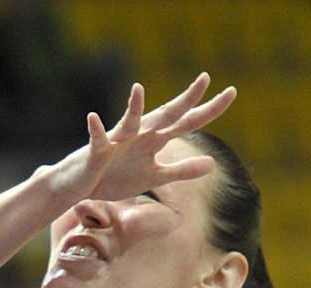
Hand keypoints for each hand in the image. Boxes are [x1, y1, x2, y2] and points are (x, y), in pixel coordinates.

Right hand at [49, 73, 235, 203]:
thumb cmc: (114, 177)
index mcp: (154, 140)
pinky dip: (95, 129)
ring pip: (129, 122)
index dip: (209, 109)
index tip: (230, 92)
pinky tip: (93, 118)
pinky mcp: (96, 151)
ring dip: (133, 107)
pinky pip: (96, 139)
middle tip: (205, 78)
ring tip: (138, 89)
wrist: (80, 186)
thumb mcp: (154, 177)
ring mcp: (117, 141)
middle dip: (185, 99)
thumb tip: (213, 163)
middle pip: (166, 115)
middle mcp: (139, 134)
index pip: (187, 122)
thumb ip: (181, 170)